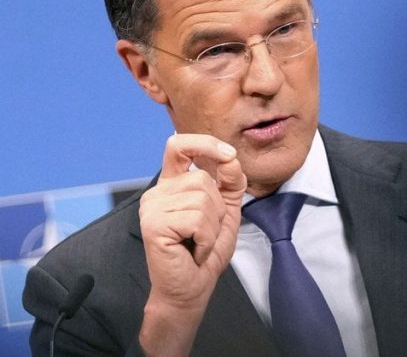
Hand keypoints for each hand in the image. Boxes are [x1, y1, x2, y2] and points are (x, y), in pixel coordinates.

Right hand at [137, 134, 246, 354]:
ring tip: (198, 242)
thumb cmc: (205, 251)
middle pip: (202, 179)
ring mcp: (152, 207)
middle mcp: (158, 193)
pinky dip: (205, 238)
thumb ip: (230, 182)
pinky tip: (193, 250)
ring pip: (203, 199)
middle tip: (204, 233)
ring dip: (211, 227)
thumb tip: (230, 158)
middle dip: (217, 209)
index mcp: (173, 185)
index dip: (205, 143)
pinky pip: (197, 219)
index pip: (179, 146)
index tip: (228, 155)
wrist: (192, 287)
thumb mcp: (226, 210)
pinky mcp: (153, 224)